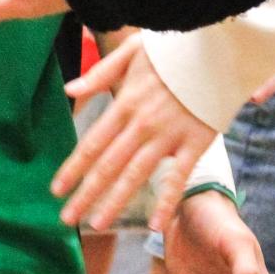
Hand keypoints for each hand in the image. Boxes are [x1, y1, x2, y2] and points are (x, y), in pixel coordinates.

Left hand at [52, 35, 215, 231]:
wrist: (218, 48)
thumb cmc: (172, 49)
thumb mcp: (132, 50)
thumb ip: (100, 73)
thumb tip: (69, 91)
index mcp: (125, 102)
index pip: (93, 142)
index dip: (73, 168)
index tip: (56, 189)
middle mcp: (143, 124)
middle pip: (109, 165)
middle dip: (86, 194)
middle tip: (67, 220)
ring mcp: (169, 136)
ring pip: (137, 175)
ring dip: (115, 202)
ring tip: (98, 225)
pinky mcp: (196, 143)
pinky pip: (179, 178)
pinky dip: (167, 201)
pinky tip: (156, 225)